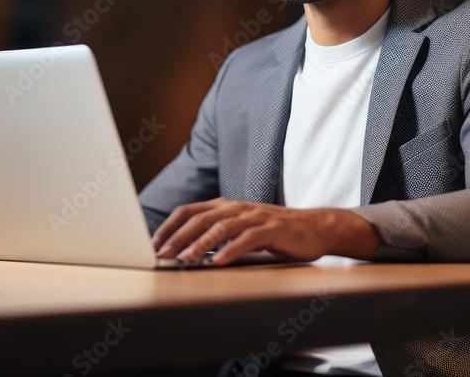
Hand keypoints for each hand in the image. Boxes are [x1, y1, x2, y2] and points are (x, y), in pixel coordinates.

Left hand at [151, 197, 379, 264]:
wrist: (314, 227)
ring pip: (221, 227)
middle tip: (163, 253)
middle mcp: (237, 208)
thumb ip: (218, 233)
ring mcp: (255, 217)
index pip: (190, 211)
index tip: (155, 243)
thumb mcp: (241, 228)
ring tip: (185, 258)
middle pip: (200, 218)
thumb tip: (186, 248)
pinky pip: (247, 239)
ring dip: (201, 243)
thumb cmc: (274, 231)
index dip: (170, 226)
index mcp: (226, 206)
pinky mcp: (272, 230)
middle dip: (178, 236)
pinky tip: (219, 262)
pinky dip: (231, 251)